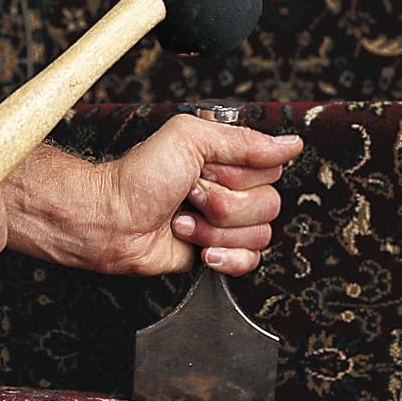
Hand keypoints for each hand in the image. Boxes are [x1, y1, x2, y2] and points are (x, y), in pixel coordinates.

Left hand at [86, 114, 302, 276]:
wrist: (111, 220)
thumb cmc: (139, 176)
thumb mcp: (189, 139)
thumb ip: (243, 140)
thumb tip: (290, 144)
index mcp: (226, 158)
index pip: (270, 170)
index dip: (239, 175)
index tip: (204, 172)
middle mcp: (229, 189)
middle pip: (269, 205)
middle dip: (224, 205)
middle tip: (188, 196)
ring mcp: (223, 223)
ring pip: (260, 235)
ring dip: (214, 231)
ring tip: (181, 221)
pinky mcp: (215, 253)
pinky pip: (250, 261)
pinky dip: (225, 258)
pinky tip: (199, 250)